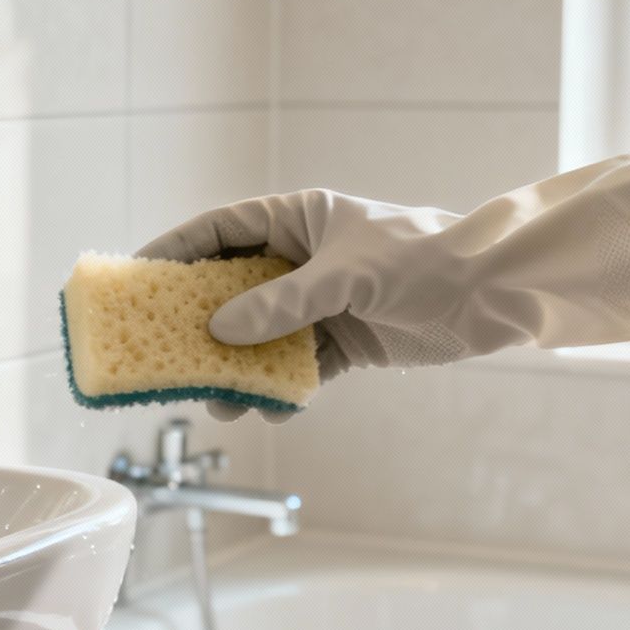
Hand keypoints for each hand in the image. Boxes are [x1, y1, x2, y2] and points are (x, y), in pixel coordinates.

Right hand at [137, 149, 629, 418]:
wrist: (494, 293)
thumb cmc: (426, 257)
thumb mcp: (347, 275)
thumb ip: (282, 304)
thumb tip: (220, 332)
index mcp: (298, 219)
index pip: (219, 231)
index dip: (174, 252)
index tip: (135, 278)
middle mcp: (302, 259)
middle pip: (229, 291)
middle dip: (197, 326)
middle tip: (160, 354)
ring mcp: (321, 304)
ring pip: (259, 338)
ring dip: (237, 370)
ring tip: (217, 400)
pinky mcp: (344, 344)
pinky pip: (296, 370)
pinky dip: (280, 391)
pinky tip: (269, 410)